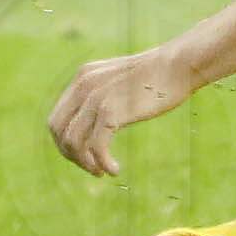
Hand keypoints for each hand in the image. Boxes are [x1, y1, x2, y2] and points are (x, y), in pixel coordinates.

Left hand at [47, 47, 194, 177]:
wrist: (178, 64)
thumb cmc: (158, 75)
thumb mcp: (120, 81)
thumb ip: (104, 95)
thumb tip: (99, 121)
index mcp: (83, 77)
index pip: (57, 118)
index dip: (64, 143)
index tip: (83, 155)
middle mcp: (84, 86)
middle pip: (59, 131)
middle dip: (71, 155)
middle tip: (91, 167)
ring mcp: (96, 98)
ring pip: (73, 142)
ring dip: (85, 163)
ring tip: (102, 171)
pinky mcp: (111, 111)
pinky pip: (96, 146)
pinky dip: (102, 163)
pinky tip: (114, 170)